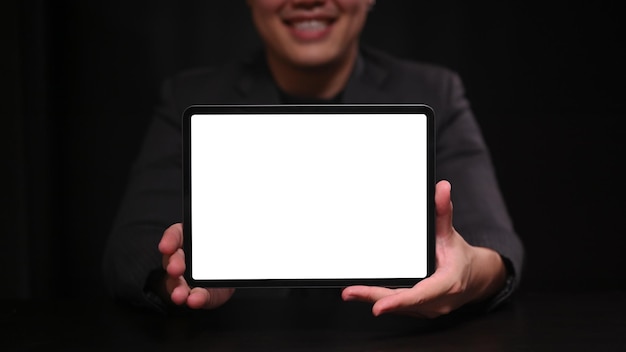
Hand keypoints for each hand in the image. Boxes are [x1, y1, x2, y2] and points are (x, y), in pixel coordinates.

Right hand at [158, 223, 234, 308]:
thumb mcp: (220, 240)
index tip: (166, 246)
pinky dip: (194, 299)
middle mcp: (182, 259)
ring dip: (178, 289)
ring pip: (176, 283)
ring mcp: (185, 279)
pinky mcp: (195, 293)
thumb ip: (223, 236)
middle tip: (175, 269)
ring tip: (180, 294)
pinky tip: (193, 300)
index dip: (169, 240)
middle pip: (174, 259)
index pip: (175, 235)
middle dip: (174, 263)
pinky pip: (193, 297)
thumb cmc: (218, 252)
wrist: (226, 272)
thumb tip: (236, 225)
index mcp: (188, 239)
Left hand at [341, 180, 506, 317]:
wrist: (476, 279)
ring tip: (351, 292)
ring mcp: (428, 309)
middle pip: (401, 302)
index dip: (398, 301)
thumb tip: (441, 189)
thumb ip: (443, 212)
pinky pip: (399, 306)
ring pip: (398, 307)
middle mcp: (437, 302)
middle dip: (372, 297)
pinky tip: (363, 293)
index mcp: (447, 284)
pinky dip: (382, 298)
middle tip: (350, 292)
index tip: (378, 307)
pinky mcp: (419, 310)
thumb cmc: (460, 258)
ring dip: (373, 299)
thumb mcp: (450, 234)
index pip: (420, 295)